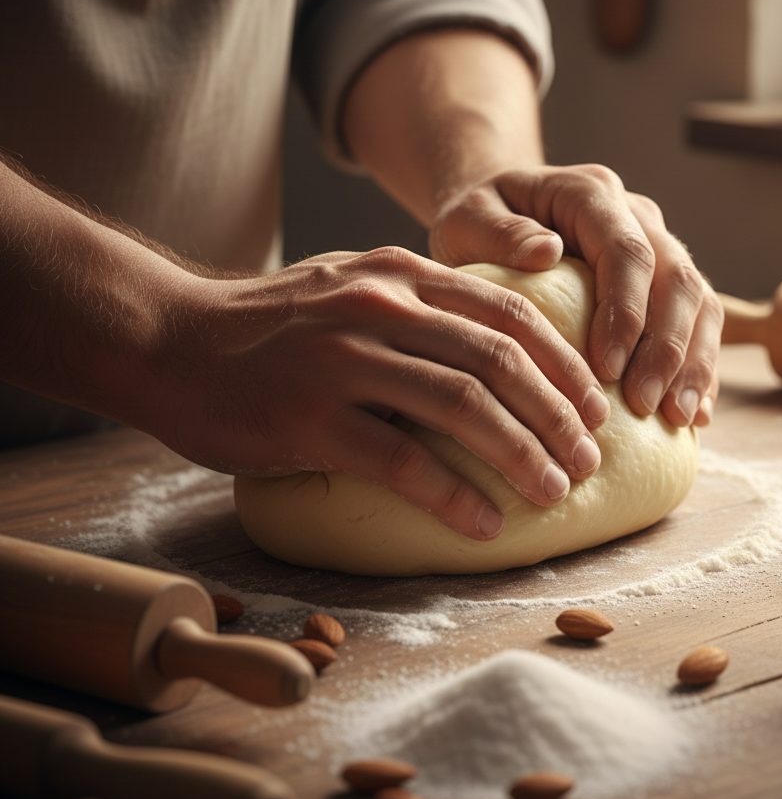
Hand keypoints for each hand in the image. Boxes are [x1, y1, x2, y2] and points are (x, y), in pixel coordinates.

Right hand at [148, 247, 609, 539]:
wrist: (170, 338)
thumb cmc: (270, 323)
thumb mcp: (351, 286)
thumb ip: (418, 304)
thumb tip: (493, 349)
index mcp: (400, 276)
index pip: (508, 313)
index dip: (563, 362)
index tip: (592, 406)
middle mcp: (380, 308)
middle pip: (499, 359)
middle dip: (557, 413)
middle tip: (588, 458)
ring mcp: (344, 360)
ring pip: (463, 405)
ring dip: (522, 453)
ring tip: (554, 491)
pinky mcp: (310, 418)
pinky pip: (403, 459)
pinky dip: (454, 494)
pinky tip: (486, 522)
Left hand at [429, 165, 721, 427]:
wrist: (496, 216)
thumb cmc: (476, 223)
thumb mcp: (467, 219)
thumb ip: (498, 233)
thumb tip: (546, 253)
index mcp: (592, 194)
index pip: (626, 251)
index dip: (627, 312)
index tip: (608, 369)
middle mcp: (637, 216)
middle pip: (677, 279)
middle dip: (668, 347)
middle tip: (644, 405)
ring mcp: (658, 247)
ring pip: (700, 302)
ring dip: (693, 364)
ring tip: (676, 418)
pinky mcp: (664, 284)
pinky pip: (699, 324)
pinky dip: (701, 369)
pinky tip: (693, 417)